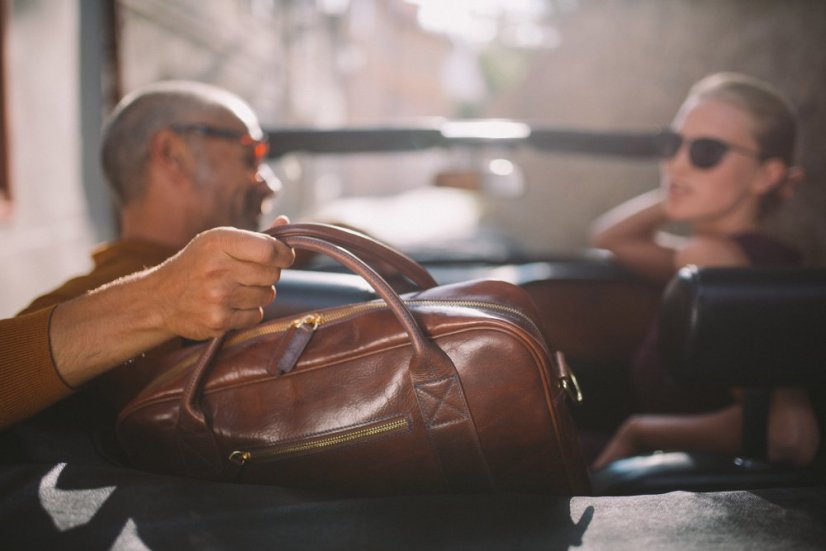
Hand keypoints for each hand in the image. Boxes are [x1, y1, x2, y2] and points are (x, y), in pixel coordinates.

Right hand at [150, 226, 293, 339]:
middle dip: (268, 274)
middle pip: (272, 274)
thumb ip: (254, 237)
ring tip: (236, 289)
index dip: (285, 254)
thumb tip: (286, 223)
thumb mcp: (219, 241)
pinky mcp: (218, 321)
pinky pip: (256, 315)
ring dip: (259, 294)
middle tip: (250, 274)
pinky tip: (230, 305)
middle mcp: (218, 269)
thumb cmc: (198, 264)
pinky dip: (249, 312)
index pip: (270, 251)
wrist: (161, 298)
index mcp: (219, 242)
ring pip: (267, 296)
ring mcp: (218, 297)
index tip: (284, 256)